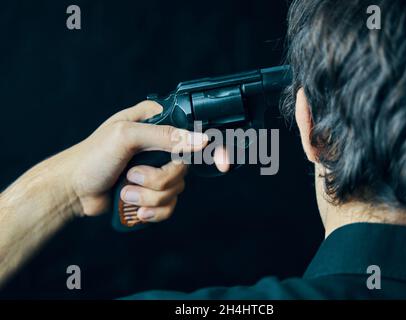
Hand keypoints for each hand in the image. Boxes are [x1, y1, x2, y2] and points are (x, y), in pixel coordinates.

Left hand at [61, 100, 207, 221]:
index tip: (225, 164)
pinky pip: (169, 206)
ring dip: (148, 196)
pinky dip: (150, 211)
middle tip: (133, 175)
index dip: (213, 148)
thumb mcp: (126, 136)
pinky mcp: (152, 192)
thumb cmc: (92, 157)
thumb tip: (200, 141)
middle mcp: (161, 145)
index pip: (195, 131)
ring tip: (125, 191)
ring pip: (177, 190)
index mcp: (157, 122)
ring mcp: (157, 170)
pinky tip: (134, 207)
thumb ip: (165, 136)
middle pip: (185, 168)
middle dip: (158, 179)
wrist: (73, 190)